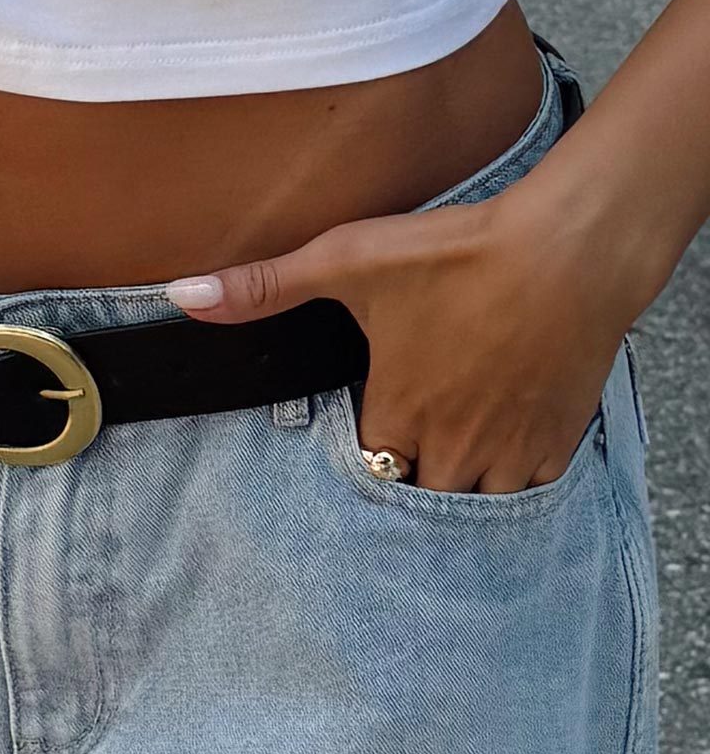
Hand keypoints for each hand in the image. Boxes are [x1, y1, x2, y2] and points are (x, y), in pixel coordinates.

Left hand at [165, 190, 632, 493]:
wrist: (571, 248)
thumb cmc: (459, 253)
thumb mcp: (348, 260)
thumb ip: (263, 287)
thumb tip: (182, 298)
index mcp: (396, 413)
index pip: (361, 469)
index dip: (355, 456)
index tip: (358, 433)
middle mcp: (451, 446)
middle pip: (415, 496)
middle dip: (404, 480)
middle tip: (401, 448)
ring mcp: (509, 449)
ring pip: (473, 504)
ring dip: (456, 487)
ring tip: (446, 457)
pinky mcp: (557, 438)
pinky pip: (528, 490)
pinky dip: (511, 480)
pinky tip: (499, 450)